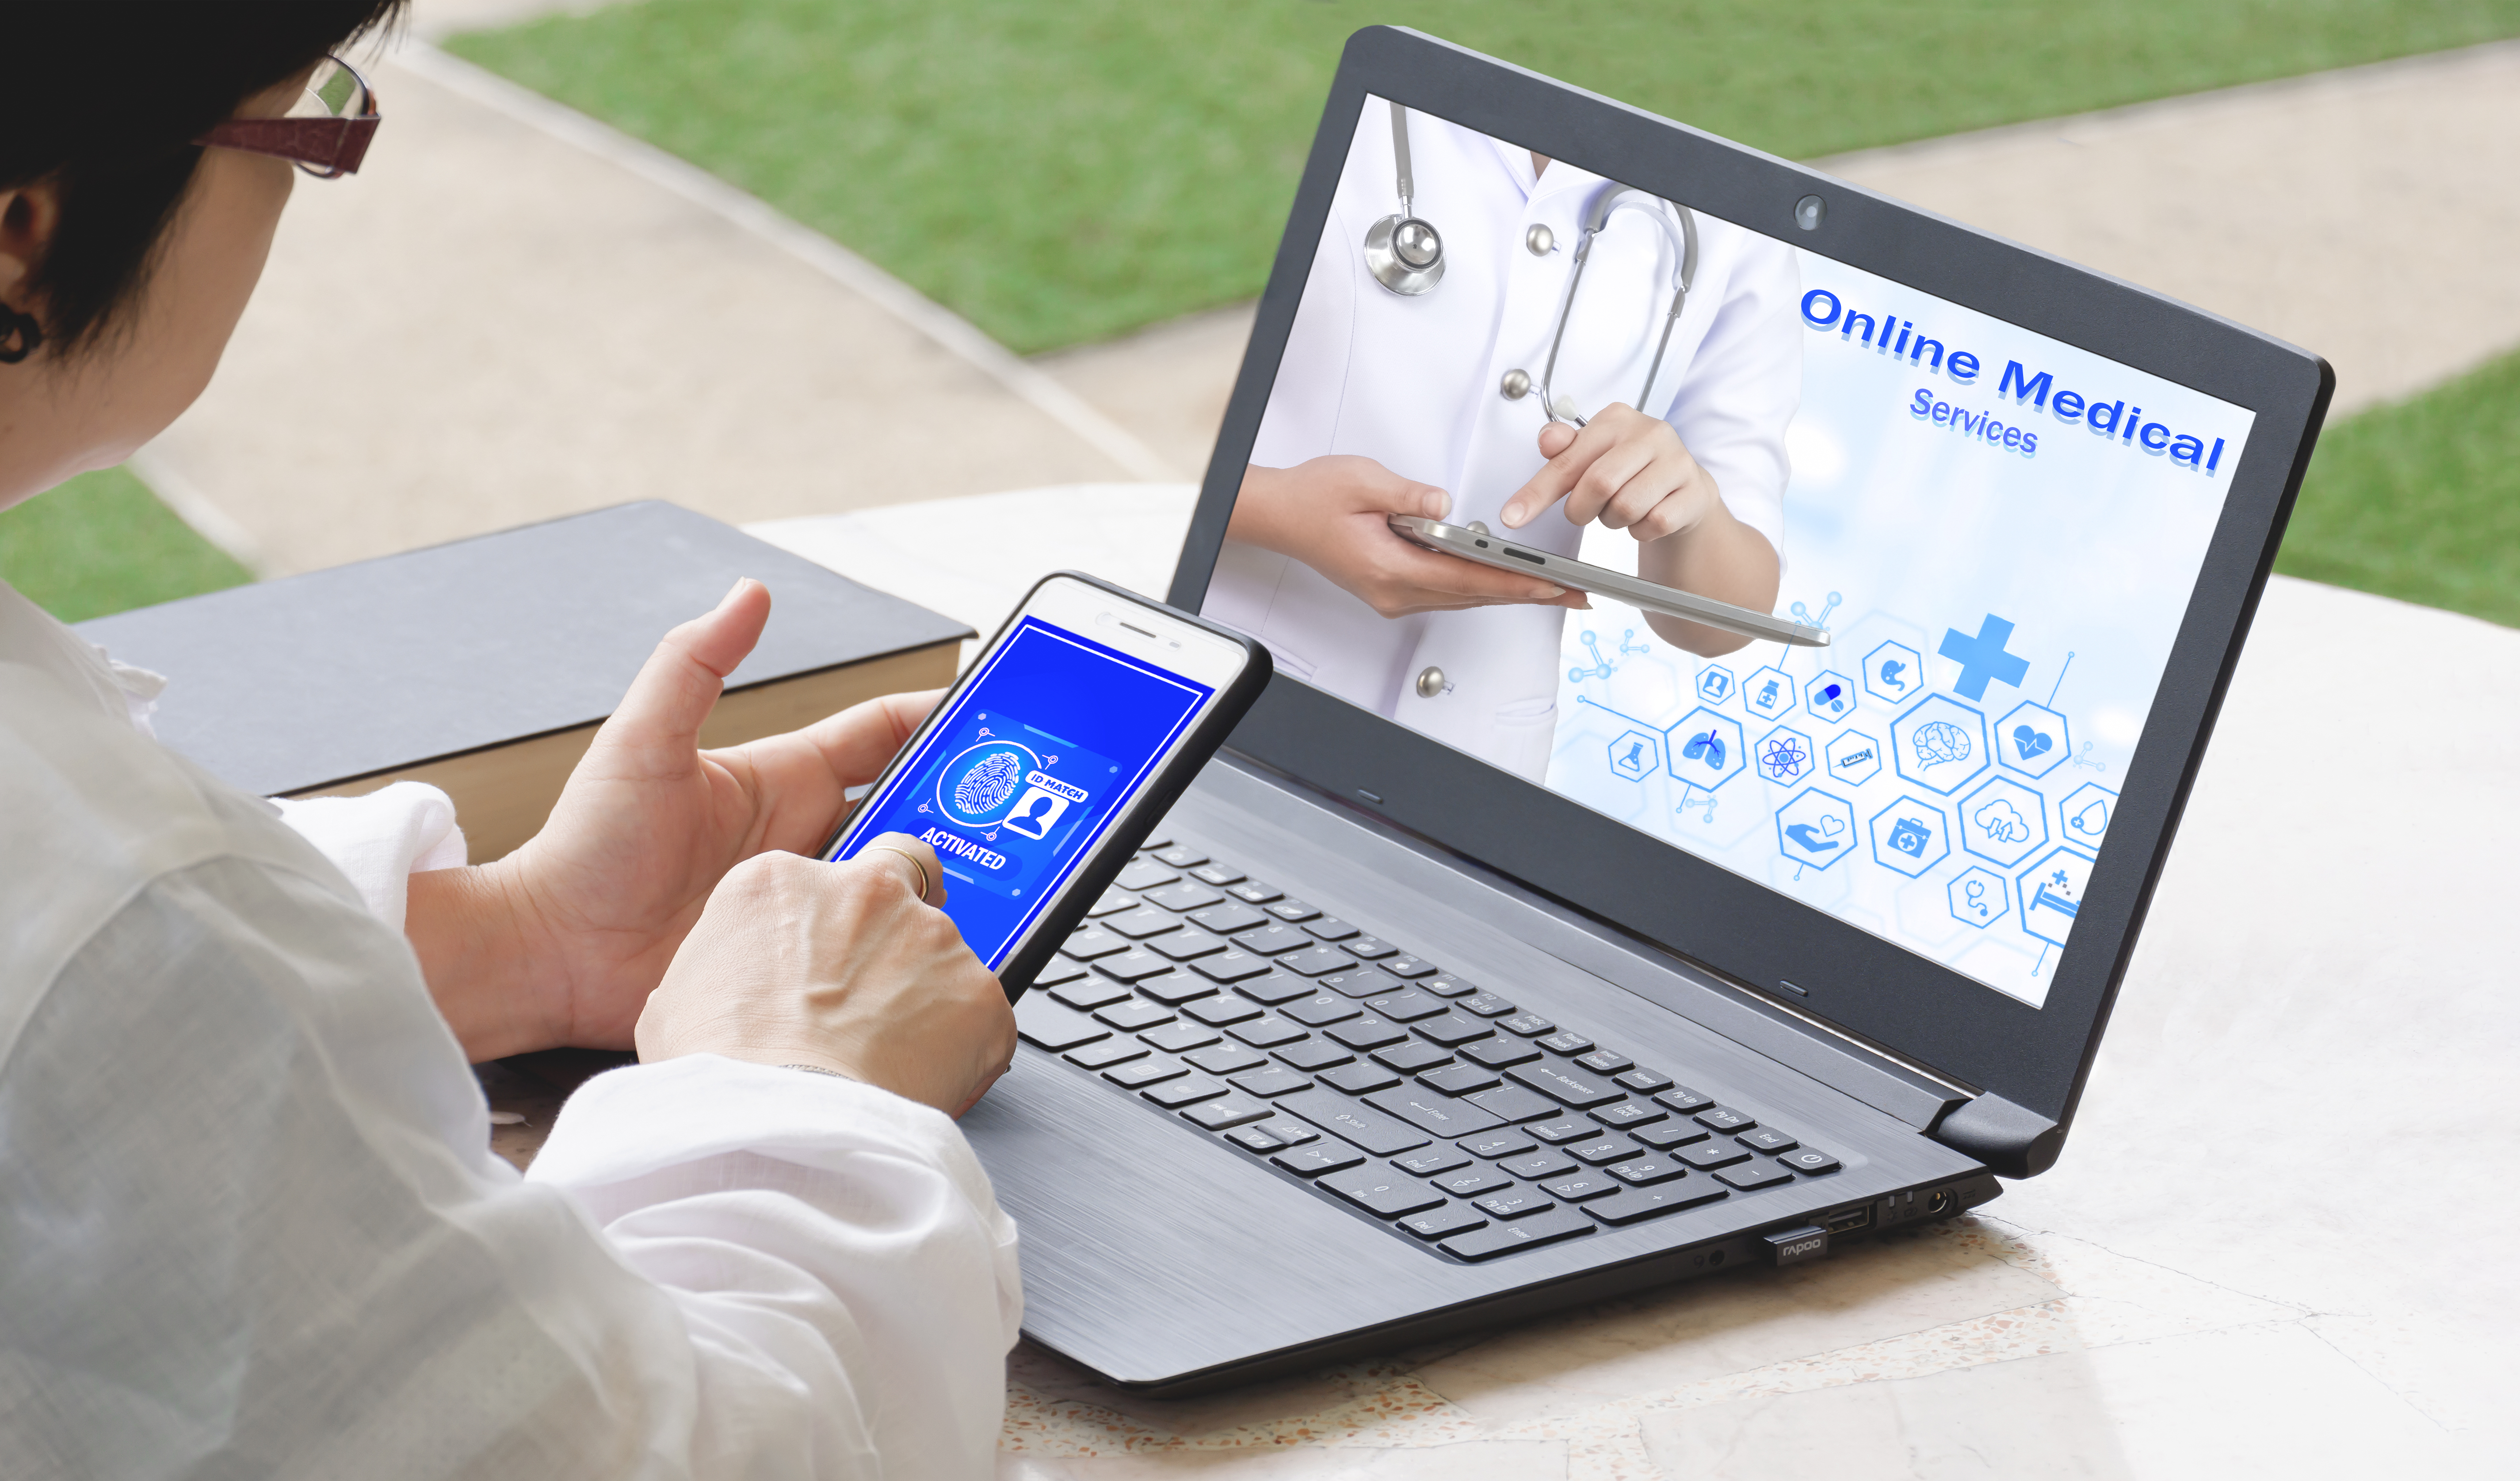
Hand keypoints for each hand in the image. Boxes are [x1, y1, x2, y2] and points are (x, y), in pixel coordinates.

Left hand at [407, 579, 945, 1059]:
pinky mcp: (798, 962)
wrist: (551, 956)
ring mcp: (806, 902)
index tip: (995, 715)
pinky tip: (935, 950)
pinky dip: (906, 945)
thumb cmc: (587, 848)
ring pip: (901, 882)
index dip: (938, 720)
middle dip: (965, 804)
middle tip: (1017, 810)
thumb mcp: (644, 742)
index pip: (883, 736)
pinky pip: (868, 949)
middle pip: (911, 811)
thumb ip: (694, 664)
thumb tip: (748, 592)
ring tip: (997, 883)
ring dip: (946, 877)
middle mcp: (805, 838)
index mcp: (784, 779)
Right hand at [634, 836, 1016, 1116]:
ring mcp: (930, 935)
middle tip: (880, 986)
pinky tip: (922, 1079)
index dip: (831, 922)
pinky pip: (980, 1014)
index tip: (829, 959)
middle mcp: (864, 891)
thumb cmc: (722, 1071)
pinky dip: (962, 1045)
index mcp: (782, 882)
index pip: (824, 876)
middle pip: (901, 881)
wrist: (778, 1124)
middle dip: (897, 927)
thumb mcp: (677, 1000)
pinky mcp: (979, 990)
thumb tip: (736, 986)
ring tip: (888, 1056)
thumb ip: (724, 967)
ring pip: (941, 954)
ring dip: (925, 994)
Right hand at [1228, 456, 1588, 618]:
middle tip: (1575, 595)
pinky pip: (1448, 592)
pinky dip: (1481, 588)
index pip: (1467, 580)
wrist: (1279, 514)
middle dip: (1528, 595)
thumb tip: (1445, 503)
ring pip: (1464, 599)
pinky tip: (1506, 582)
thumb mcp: (1362, 481)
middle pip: (1474, 597)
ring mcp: (1393, 594)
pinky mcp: (1392, 588)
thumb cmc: (1313, 498)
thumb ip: (1409, 495)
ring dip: (1508, 594)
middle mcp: (1394, 591)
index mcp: (1390, 568)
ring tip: (1553, 590)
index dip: (1516, 584)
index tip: (1554, 587)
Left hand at [1501, 403, 1720, 539]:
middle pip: (1599, 483)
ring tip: (1620, 509)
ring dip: (1613, 520)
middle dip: (1582, 509)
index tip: (1513, 517)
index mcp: (1617, 418)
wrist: (1684, 487)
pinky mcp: (1695, 492)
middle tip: (1584, 512)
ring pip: (1627, 507)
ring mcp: (1678, 461)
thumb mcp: (1592, 454)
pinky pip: (1654, 524)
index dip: (1537, 492)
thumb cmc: (1630, 469)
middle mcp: (1651, 433)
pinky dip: (1640, 531)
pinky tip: (1645, 517)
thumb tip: (1547, 440)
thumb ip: (1565, 450)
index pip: (1568, 458)